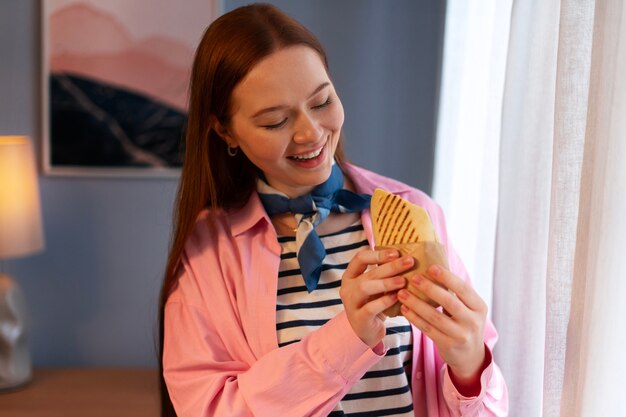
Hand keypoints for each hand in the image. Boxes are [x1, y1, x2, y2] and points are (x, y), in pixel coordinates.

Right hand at [340, 249, 413, 347]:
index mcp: (351, 275)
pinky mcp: (358, 318)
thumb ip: (384, 272)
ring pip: (365, 288)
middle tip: (409, 261)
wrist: (367, 330)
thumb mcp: (376, 285)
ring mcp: (351, 303)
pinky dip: (384, 301)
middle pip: (368, 273)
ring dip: (386, 283)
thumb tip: (407, 255)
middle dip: (390, 266)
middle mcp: (347, 287)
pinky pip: (370, 308)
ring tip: (403, 281)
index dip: (378, 254)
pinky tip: (397, 297)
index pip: (360, 258)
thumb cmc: (374, 302)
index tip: (397, 252)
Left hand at [397, 265, 487, 386]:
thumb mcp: (468, 309)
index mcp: (479, 307)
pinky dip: (414, 318)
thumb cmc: (464, 323)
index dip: (447, 277)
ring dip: (416, 303)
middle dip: (429, 288)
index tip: (431, 267)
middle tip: (413, 278)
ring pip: (435, 316)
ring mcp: (461, 335)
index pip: (463, 288)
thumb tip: (433, 267)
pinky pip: (428, 329)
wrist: (470, 356)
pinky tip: (404, 309)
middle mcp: (473, 321)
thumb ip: (456, 293)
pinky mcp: (448, 345)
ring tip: (402, 293)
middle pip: (449, 302)